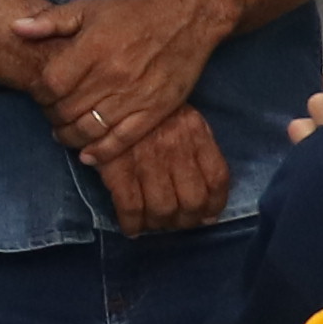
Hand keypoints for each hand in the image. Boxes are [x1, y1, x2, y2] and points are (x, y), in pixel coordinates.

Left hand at [14, 0, 222, 172]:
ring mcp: (134, 96)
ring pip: (89, 130)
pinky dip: (100, 153)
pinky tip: (87, 154)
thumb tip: (15, 28)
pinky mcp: (154, 111)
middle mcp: (112, 75)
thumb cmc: (133, 14)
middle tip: (51, 114)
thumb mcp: (89, 8)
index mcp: (93, 48)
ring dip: (69, 136)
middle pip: (67, 110)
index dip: (38, 94)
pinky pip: (121, 141)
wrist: (186, 20)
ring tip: (64, 132)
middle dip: (51, 116)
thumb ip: (50, 20)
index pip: (51, 84)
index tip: (39, 93)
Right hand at [95, 107, 231, 231]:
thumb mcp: (180, 115)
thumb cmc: (146, 108)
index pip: (217, 178)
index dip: (215, 205)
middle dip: (186, 221)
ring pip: (163, 209)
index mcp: (194, 131)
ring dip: (160, 224)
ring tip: (154, 223)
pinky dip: (132, 225)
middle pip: (192, 201)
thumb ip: (198, 149)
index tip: (207, 216)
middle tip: (177, 222)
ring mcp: (146, 159)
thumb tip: (208, 204)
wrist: (105, 93)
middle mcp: (175, 147)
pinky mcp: (117, 168)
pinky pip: (130, 207)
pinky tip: (132, 230)